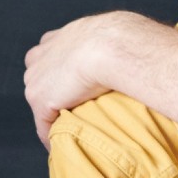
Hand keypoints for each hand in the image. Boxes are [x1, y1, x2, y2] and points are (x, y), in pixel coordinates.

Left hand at [23, 10, 177, 146]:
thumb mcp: (120, 32)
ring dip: (51, 116)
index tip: (70, 85)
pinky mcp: (40, 98)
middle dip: (51, 92)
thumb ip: (117, 41)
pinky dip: (51, 136)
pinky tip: (62, 146)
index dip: (60, 71)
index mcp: (60, 37)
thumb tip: (140, 44)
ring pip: (41, 102)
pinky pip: (43, 124)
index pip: (50, 55)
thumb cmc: (128, 37)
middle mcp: (42, 54)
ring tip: (68, 130)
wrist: (114, 46)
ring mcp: (37, 77)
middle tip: (69, 110)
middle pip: (39, 77)